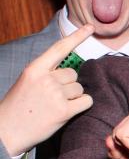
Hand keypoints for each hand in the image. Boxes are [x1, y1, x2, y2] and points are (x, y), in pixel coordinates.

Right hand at [0, 25, 94, 155]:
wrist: (7, 131)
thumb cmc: (18, 107)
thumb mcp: (27, 82)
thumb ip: (46, 73)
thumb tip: (71, 71)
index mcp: (34, 69)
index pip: (59, 48)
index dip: (77, 37)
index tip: (90, 27)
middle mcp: (46, 79)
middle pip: (73, 74)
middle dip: (68, 84)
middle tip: (53, 97)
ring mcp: (55, 94)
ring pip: (80, 88)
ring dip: (73, 96)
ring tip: (55, 105)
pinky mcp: (64, 110)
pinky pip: (86, 101)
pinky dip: (82, 105)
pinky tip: (68, 111)